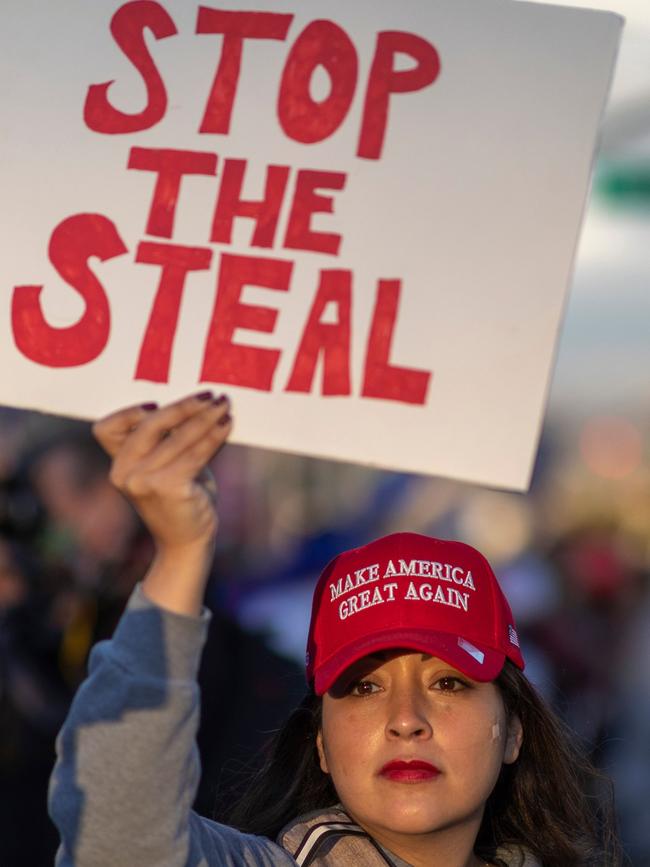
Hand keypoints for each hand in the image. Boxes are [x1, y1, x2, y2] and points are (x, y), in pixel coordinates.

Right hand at [93, 392, 231, 555]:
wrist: (186, 543)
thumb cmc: (180, 499)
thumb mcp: (168, 465)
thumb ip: (171, 438)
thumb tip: (200, 402)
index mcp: (117, 466)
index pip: (107, 428)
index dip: (129, 412)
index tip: (158, 402)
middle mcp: (124, 473)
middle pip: (148, 425)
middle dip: (182, 406)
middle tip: (210, 395)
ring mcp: (143, 482)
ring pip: (178, 437)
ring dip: (205, 418)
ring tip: (225, 405)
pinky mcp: (168, 488)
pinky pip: (195, 453)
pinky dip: (214, 436)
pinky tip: (227, 425)